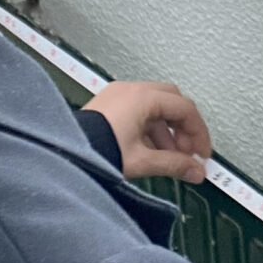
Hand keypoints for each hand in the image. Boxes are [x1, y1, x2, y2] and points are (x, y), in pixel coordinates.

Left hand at [86, 80, 213, 184]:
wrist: (61, 155)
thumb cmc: (96, 152)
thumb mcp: (142, 161)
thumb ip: (174, 165)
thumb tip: (195, 171)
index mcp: (142, 98)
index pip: (185, 109)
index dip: (199, 133)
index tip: (202, 154)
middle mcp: (130, 90)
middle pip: (171, 102)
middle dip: (183, 128)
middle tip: (187, 152)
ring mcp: (117, 96)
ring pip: (154, 107)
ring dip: (166, 131)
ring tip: (168, 158)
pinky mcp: (107, 106)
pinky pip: (137, 111)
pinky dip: (149, 128)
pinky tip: (149, 151)